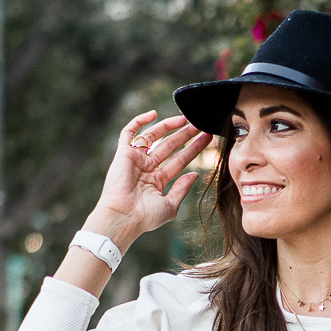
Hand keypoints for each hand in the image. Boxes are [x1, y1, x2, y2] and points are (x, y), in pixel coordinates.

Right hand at [88, 111, 212, 247]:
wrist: (123, 217)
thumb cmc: (145, 217)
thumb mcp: (170, 205)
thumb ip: (182, 189)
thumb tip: (195, 174)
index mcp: (158, 180)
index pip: (180, 160)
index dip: (194, 149)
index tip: (207, 138)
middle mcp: (147, 168)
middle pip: (170, 146)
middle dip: (185, 135)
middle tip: (200, 123)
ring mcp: (135, 159)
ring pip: (154, 136)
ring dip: (169, 126)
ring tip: (186, 118)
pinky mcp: (123, 153)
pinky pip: (129, 132)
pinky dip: (139, 121)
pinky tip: (154, 114)